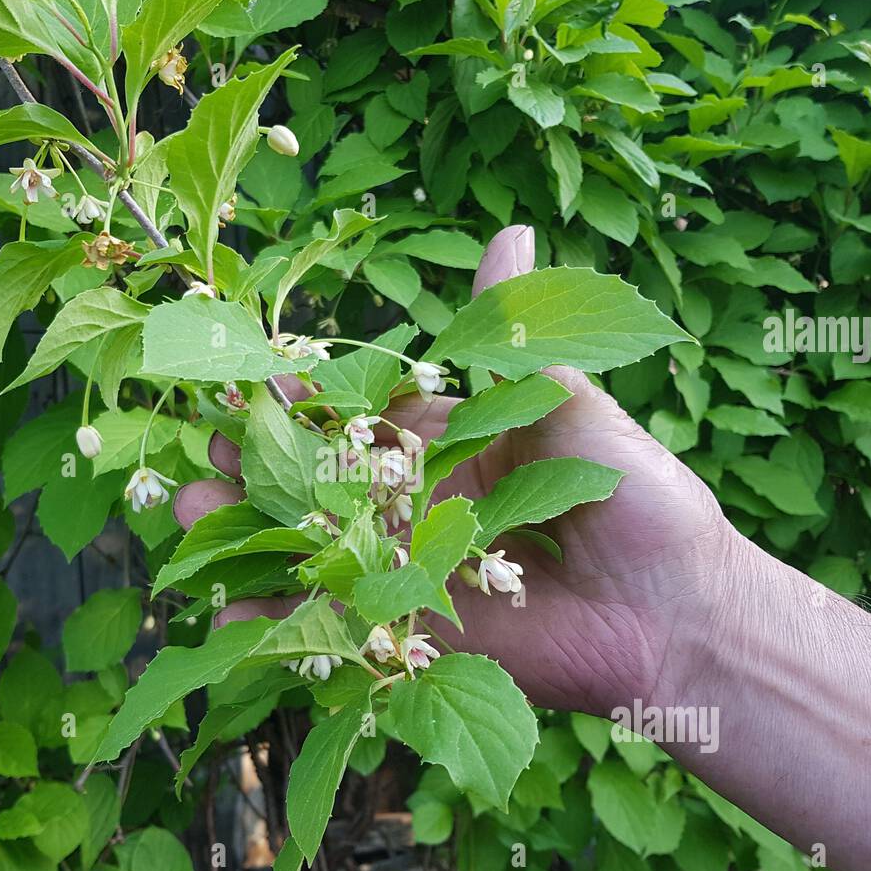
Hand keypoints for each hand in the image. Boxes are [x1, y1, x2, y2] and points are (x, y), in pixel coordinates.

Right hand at [173, 227, 740, 716]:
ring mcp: (409, 574)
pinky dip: (283, 625)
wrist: (676, 613)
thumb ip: (516, 339)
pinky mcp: (414, 637)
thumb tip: (512, 233)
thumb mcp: (572, 405)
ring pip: (314, 550)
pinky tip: (229, 609)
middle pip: (321, 480)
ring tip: (194, 509)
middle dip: (261, 461)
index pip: (360, 412)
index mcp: (449, 445)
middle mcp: (417, 507)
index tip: (255, 370)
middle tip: (210, 442)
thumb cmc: (636, 501)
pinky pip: (336, 632)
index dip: (308, 394)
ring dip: (251, 533)